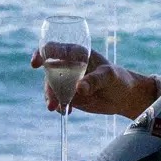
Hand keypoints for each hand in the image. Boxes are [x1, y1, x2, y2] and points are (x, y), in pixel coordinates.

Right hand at [29, 46, 158, 119]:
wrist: (124, 97)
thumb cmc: (118, 79)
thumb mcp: (109, 77)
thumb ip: (94, 80)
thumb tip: (79, 88)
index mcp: (76, 53)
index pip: (53, 49)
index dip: (41, 53)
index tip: (36, 63)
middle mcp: (68, 65)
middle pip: (48, 72)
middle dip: (47, 87)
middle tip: (51, 101)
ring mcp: (67, 81)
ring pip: (51, 87)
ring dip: (51, 98)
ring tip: (57, 109)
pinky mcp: (69, 95)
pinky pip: (57, 99)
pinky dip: (58, 105)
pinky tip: (66, 111)